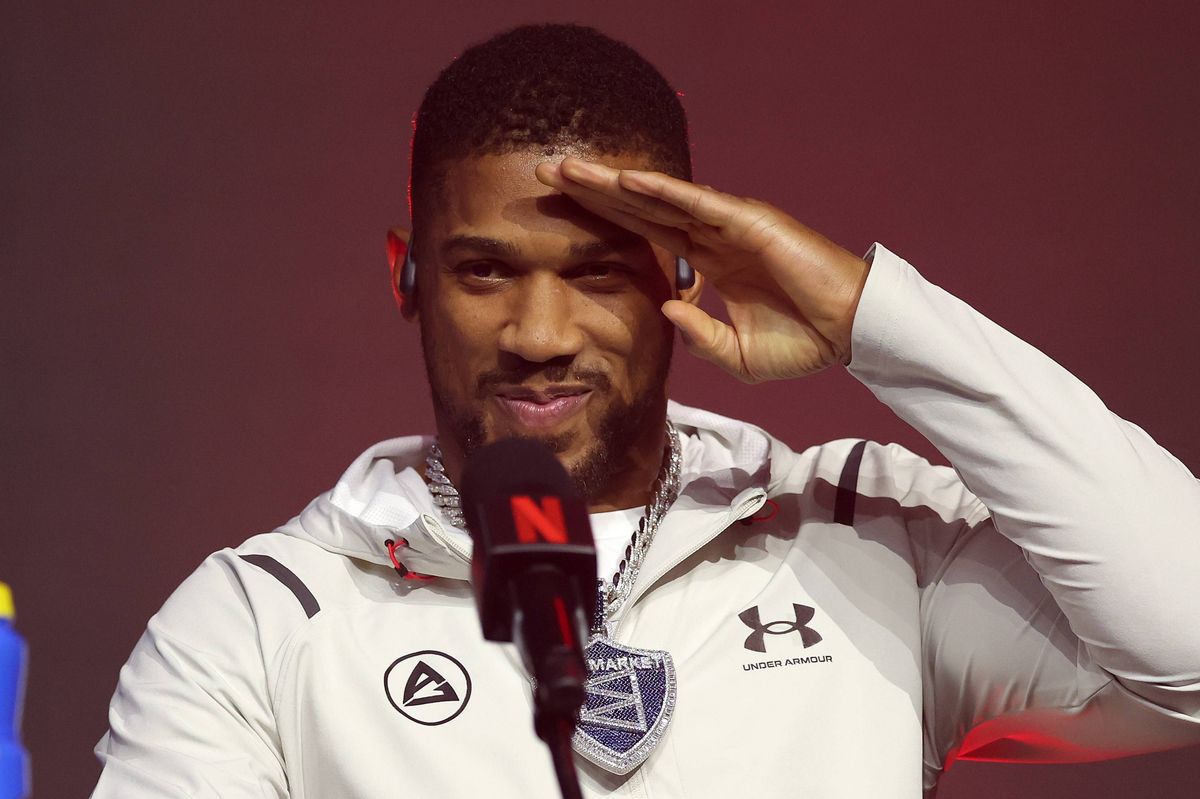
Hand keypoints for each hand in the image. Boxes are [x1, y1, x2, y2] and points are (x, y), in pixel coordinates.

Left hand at [536, 157, 870, 380]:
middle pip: (640, 208)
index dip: (603, 219)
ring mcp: (729, 226)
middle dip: (593, 191)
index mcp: (708, 264)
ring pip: (661, 198)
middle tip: (547, 172)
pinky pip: (698, 204)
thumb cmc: (803, 342)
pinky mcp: (749, 223)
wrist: (850, 335)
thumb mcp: (738, 355)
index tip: (561, 211)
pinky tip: (627, 181)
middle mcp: (712, 237)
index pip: (644, 234)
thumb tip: (665, 310)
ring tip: (570, 168)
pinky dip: (663, 191)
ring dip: (615, 183)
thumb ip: (699, 336)